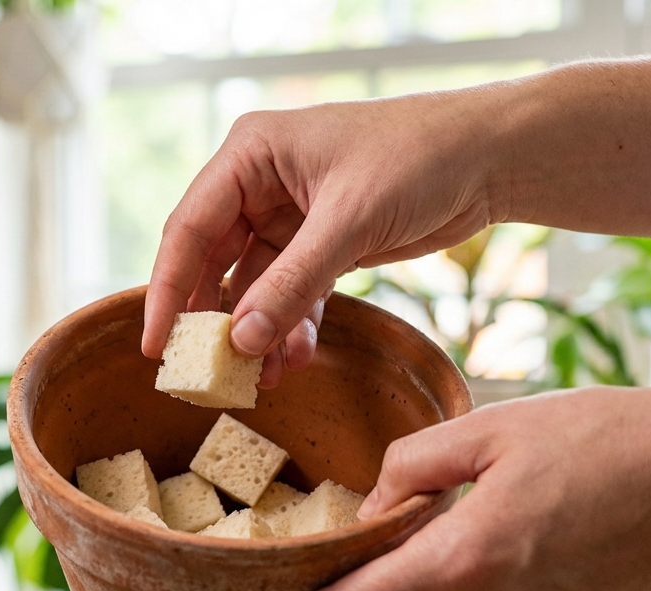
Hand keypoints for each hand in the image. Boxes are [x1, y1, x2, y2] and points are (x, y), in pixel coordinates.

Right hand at [141, 89, 505, 386]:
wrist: (493, 157)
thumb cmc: (420, 156)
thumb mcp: (349, 221)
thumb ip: (291, 283)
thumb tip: (240, 340)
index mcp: (250, 154)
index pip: (189, 228)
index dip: (169, 289)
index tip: (157, 346)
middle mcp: (260, 183)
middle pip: (213, 262)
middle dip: (214, 320)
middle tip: (206, 373)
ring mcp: (289, 215)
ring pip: (253, 287)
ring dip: (257, 333)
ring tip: (261, 377)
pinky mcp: (321, 243)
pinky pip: (290, 294)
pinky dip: (292, 328)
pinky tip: (295, 360)